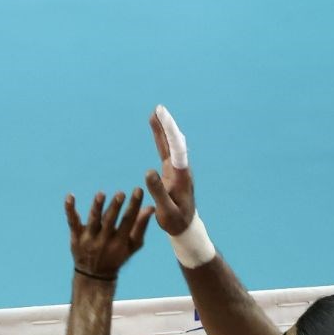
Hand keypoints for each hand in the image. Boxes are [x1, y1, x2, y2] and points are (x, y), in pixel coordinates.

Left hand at [64, 188, 152, 279]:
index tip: (138, 190)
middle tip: (120, 194)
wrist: (94, 275)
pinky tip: (70, 196)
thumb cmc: (117, 256)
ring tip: (101, 195)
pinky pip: (72, 222)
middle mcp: (103, 241)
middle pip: (109, 222)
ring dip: (96, 207)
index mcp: (119, 243)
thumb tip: (151, 207)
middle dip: (115, 208)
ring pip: (92, 222)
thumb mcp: (132, 245)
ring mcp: (88, 239)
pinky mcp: (75, 237)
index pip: (128, 222)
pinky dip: (70, 209)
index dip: (134, 206)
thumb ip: (141, 226)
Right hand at [143, 105, 195, 235]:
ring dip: (164, 128)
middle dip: (167, 125)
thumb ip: (158, 191)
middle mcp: (181, 169)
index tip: (161, 118)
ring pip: (171, 144)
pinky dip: (161, 138)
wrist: (184, 226)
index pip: (176, 149)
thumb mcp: (166, 210)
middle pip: (175, 142)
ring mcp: (177, 169)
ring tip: (156, 113)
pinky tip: (157, 130)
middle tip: (159, 108)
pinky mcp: (172, 171)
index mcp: (181, 176)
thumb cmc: (175, 221)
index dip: (169, 132)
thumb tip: (148, 170)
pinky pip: (166, 150)